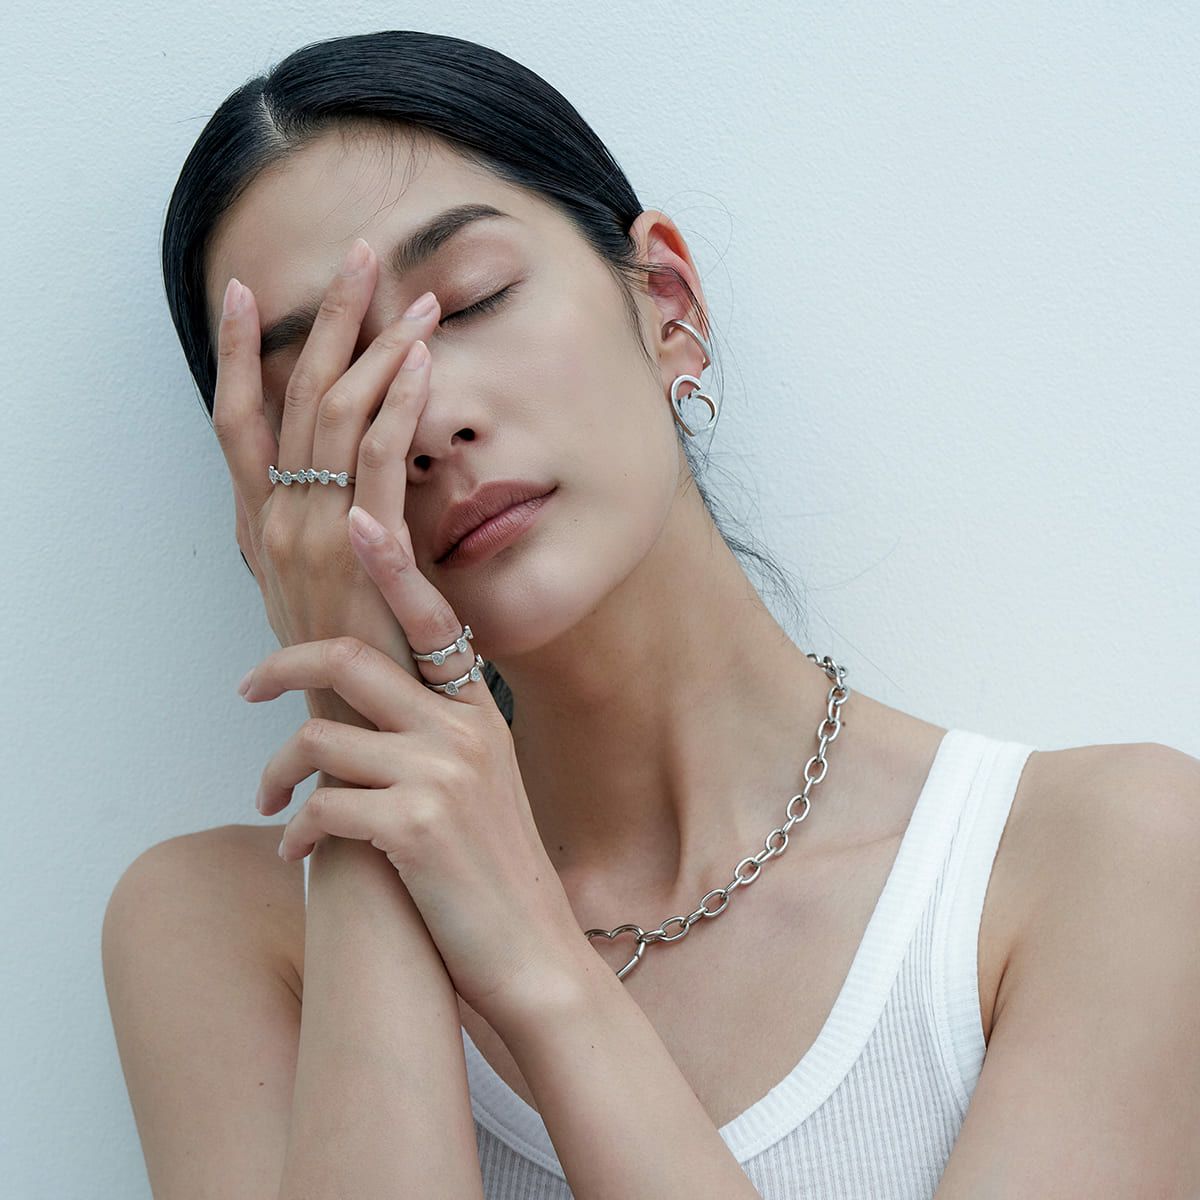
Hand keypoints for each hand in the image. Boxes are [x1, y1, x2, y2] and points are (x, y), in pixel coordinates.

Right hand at [212, 239, 439, 725]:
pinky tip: (422, 365)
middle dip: (327, 320)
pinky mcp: (364, 543)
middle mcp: (275, 515)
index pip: (233, 418)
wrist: (352, 714)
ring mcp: (315, 528)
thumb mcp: (297, 585)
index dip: (229, 351)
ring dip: (380, 349)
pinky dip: (401, 404)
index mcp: (255, 521)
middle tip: (358, 256)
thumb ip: (296, 529)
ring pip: (341, 413)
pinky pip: (382, 456)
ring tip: (417, 302)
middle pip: (294, 393)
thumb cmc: (336, 651)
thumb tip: (306, 486)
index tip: (240, 290)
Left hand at [238, 552, 585, 1033]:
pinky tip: (298, 855)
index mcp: (477, 712)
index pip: (432, 617)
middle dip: (281, 668)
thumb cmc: (492, 871)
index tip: (356, 517)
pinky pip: (323, 806)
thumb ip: (434, 734)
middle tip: (247, 690)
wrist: (533, 953)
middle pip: (350, 659)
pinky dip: (297, 832)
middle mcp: (464, 729)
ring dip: (279, 774)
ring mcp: (442, 774)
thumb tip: (362, 708)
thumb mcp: (478, 785)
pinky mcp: (416, 826)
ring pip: (322, 737)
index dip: (393, 562)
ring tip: (270, 805)